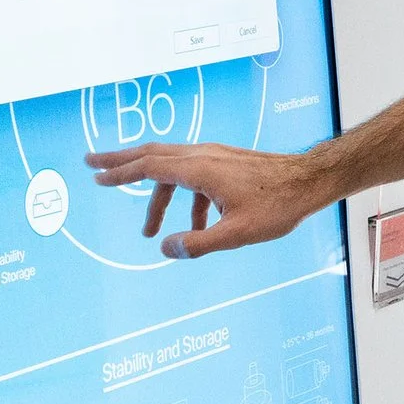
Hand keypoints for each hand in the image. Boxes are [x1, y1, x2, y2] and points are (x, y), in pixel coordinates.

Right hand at [84, 143, 335, 258]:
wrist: (311, 182)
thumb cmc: (278, 206)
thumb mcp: (237, 234)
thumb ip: (198, 243)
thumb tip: (165, 249)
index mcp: (200, 168)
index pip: (149, 167)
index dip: (119, 172)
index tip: (95, 175)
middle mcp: (203, 155)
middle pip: (152, 154)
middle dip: (121, 162)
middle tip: (92, 165)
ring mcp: (215, 156)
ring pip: (173, 169)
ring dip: (158, 197)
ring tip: (150, 231)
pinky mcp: (226, 163)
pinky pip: (194, 177)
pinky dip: (185, 199)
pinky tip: (198, 228)